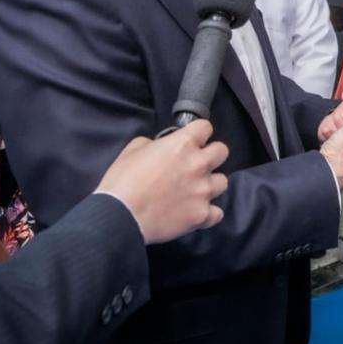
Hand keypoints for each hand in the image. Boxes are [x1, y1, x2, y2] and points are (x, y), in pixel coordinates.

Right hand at [95, 120, 228, 243]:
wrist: (119, 215)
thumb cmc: (122, 180)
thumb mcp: (134, 148)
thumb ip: (154, 143)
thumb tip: (161, 146)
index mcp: (183, 144)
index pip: (205, 127)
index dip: (198, 133)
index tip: (193, 140)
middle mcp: (199, 164)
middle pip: (222, 151)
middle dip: (211, 155)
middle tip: (196, 164)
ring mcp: (203, 191)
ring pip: (223, 182)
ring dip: (210, 184)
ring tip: (195, 191)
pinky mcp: (202, 214)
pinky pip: (217, 213)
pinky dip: (208, 213)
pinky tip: (195, 212)